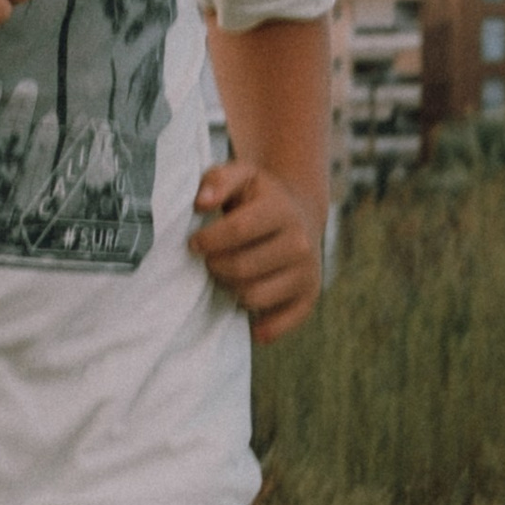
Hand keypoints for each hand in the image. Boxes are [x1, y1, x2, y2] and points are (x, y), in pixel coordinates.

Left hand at [189, 159, 322, 342]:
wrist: (299, 214)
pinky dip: (260, 327)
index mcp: (281, 210)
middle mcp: (300, 242)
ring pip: (253, 296)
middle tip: (211, 260)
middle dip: (215, 266)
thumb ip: (217, 180)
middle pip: (242, 268)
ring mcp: (307, 272)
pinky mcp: (309, 296)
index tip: (194, 243)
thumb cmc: (257, 197)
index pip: (238, 230)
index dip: (208, 240)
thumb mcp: (240, 176)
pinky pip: (279, 324)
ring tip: (228, 275)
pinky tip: (248, 318)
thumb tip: (201, 203)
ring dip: (231, 289)